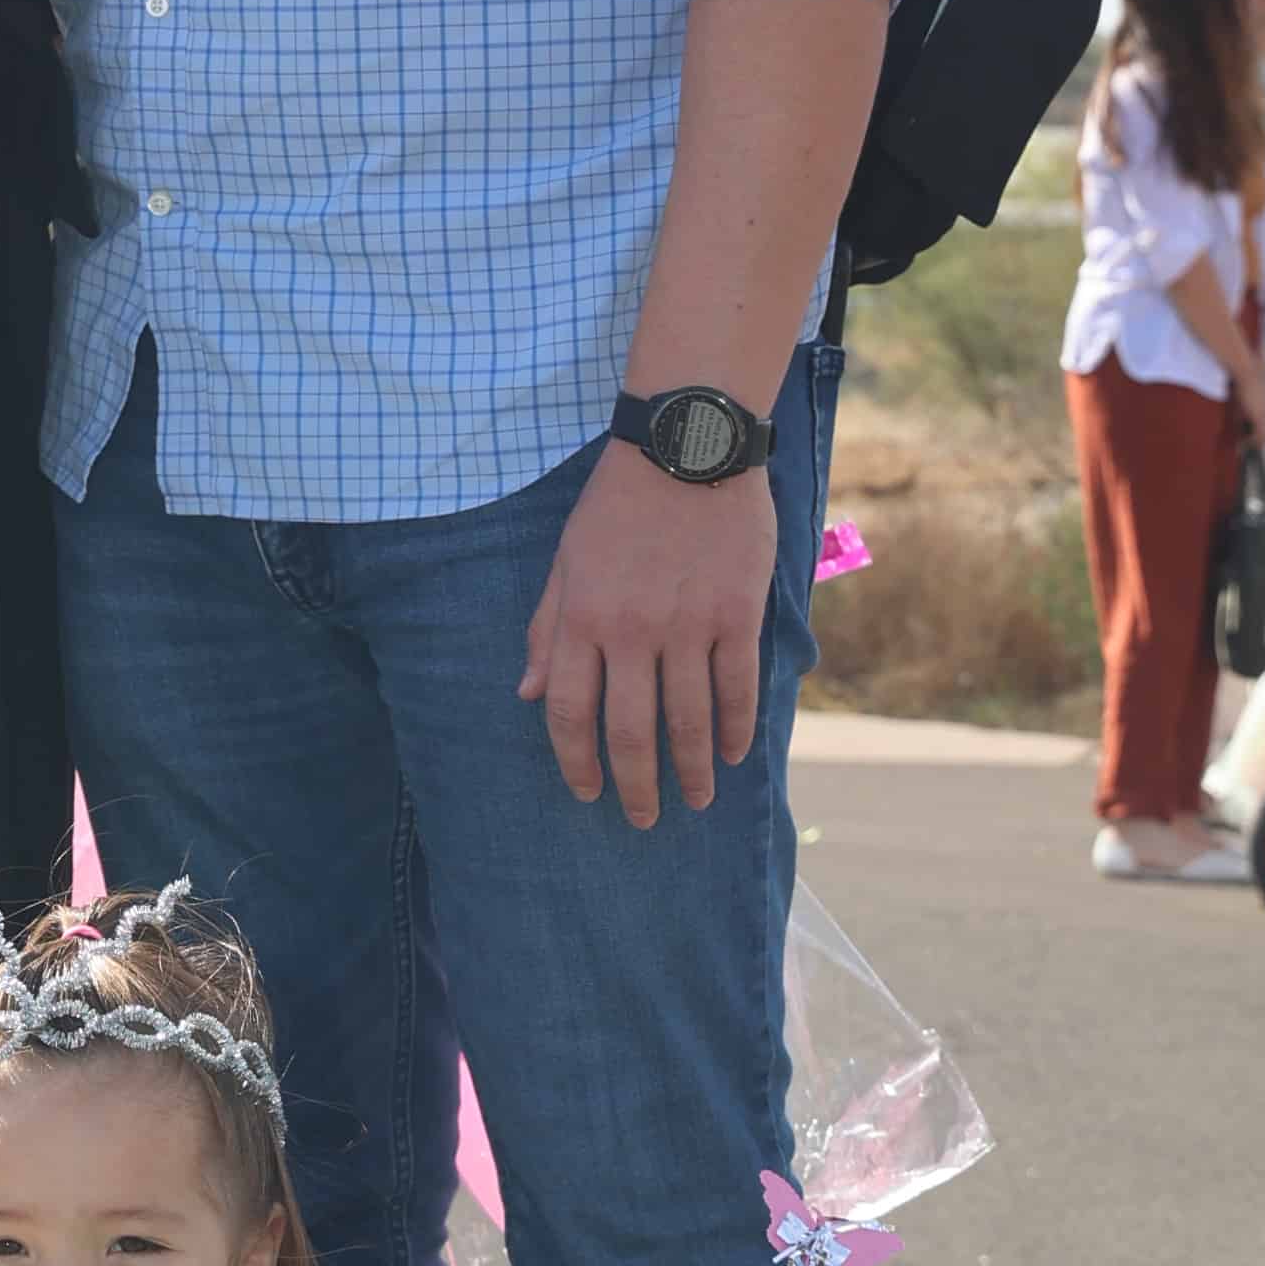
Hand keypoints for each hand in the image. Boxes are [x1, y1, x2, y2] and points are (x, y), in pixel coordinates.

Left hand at [521, 438, 774, 824]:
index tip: (587, 793)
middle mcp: (632, 631)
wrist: (687, 446)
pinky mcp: (737, 615)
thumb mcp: (566, 561)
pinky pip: (736, 686)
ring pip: (689, 720)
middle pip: (630, 730)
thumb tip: (528, 694)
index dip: (576, 762)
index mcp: (583, 619)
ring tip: (694, 801)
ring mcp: (689, 626)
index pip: (572, 712)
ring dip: (690, 770)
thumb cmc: (618, 504)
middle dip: (636, 785)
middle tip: (643, 820)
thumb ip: (547, 630)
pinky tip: (731, 755)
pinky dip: (735, 728)